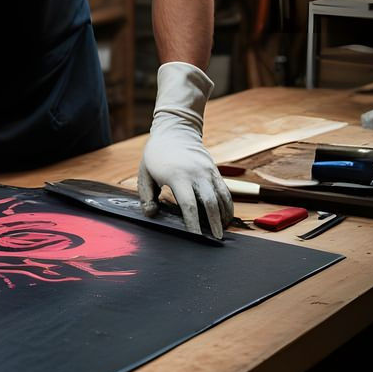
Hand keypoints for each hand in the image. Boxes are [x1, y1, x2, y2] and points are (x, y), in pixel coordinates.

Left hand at [137, 62, 233, 237]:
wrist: (175, 131)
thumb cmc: (156, 155)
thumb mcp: (145, 172)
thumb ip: (146, 194)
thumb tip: (151, 214)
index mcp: (177, 175)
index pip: (188, 204)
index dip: (193, 223)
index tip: (195, 237)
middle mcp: (196, 174)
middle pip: (210, 203)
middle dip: (213, 223)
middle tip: (214, 240)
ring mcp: (208, 171)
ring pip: (221, 197)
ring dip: (223, 216)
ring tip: (221, 231)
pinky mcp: (215, 171)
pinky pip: (225, 191)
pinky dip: (227, 206)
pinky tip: (225, 218)